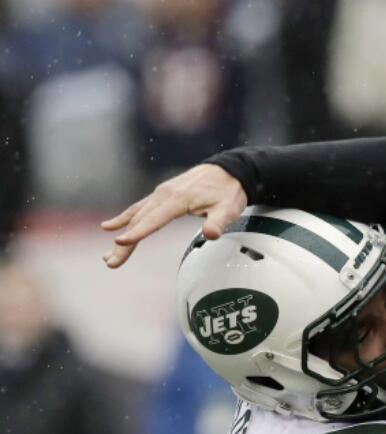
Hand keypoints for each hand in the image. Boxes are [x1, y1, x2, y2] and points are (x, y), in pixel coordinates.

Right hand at [101, 163, 245, 267]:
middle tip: (111, 263)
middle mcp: (165, 194)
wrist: (229, 170)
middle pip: (139, 221)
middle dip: (124, 243)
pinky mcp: (162, 194)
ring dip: (121, 234)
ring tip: (108, 256)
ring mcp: (161, 193)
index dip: (137, 232)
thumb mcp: (229, 209)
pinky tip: (110, 226)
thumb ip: (218, 222)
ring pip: (136, 215)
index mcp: (178, 199)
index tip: (120, 243)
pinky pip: (139, 207)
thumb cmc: (228, 191)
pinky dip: (125, 218)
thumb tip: (211, 235)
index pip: (154, 219)